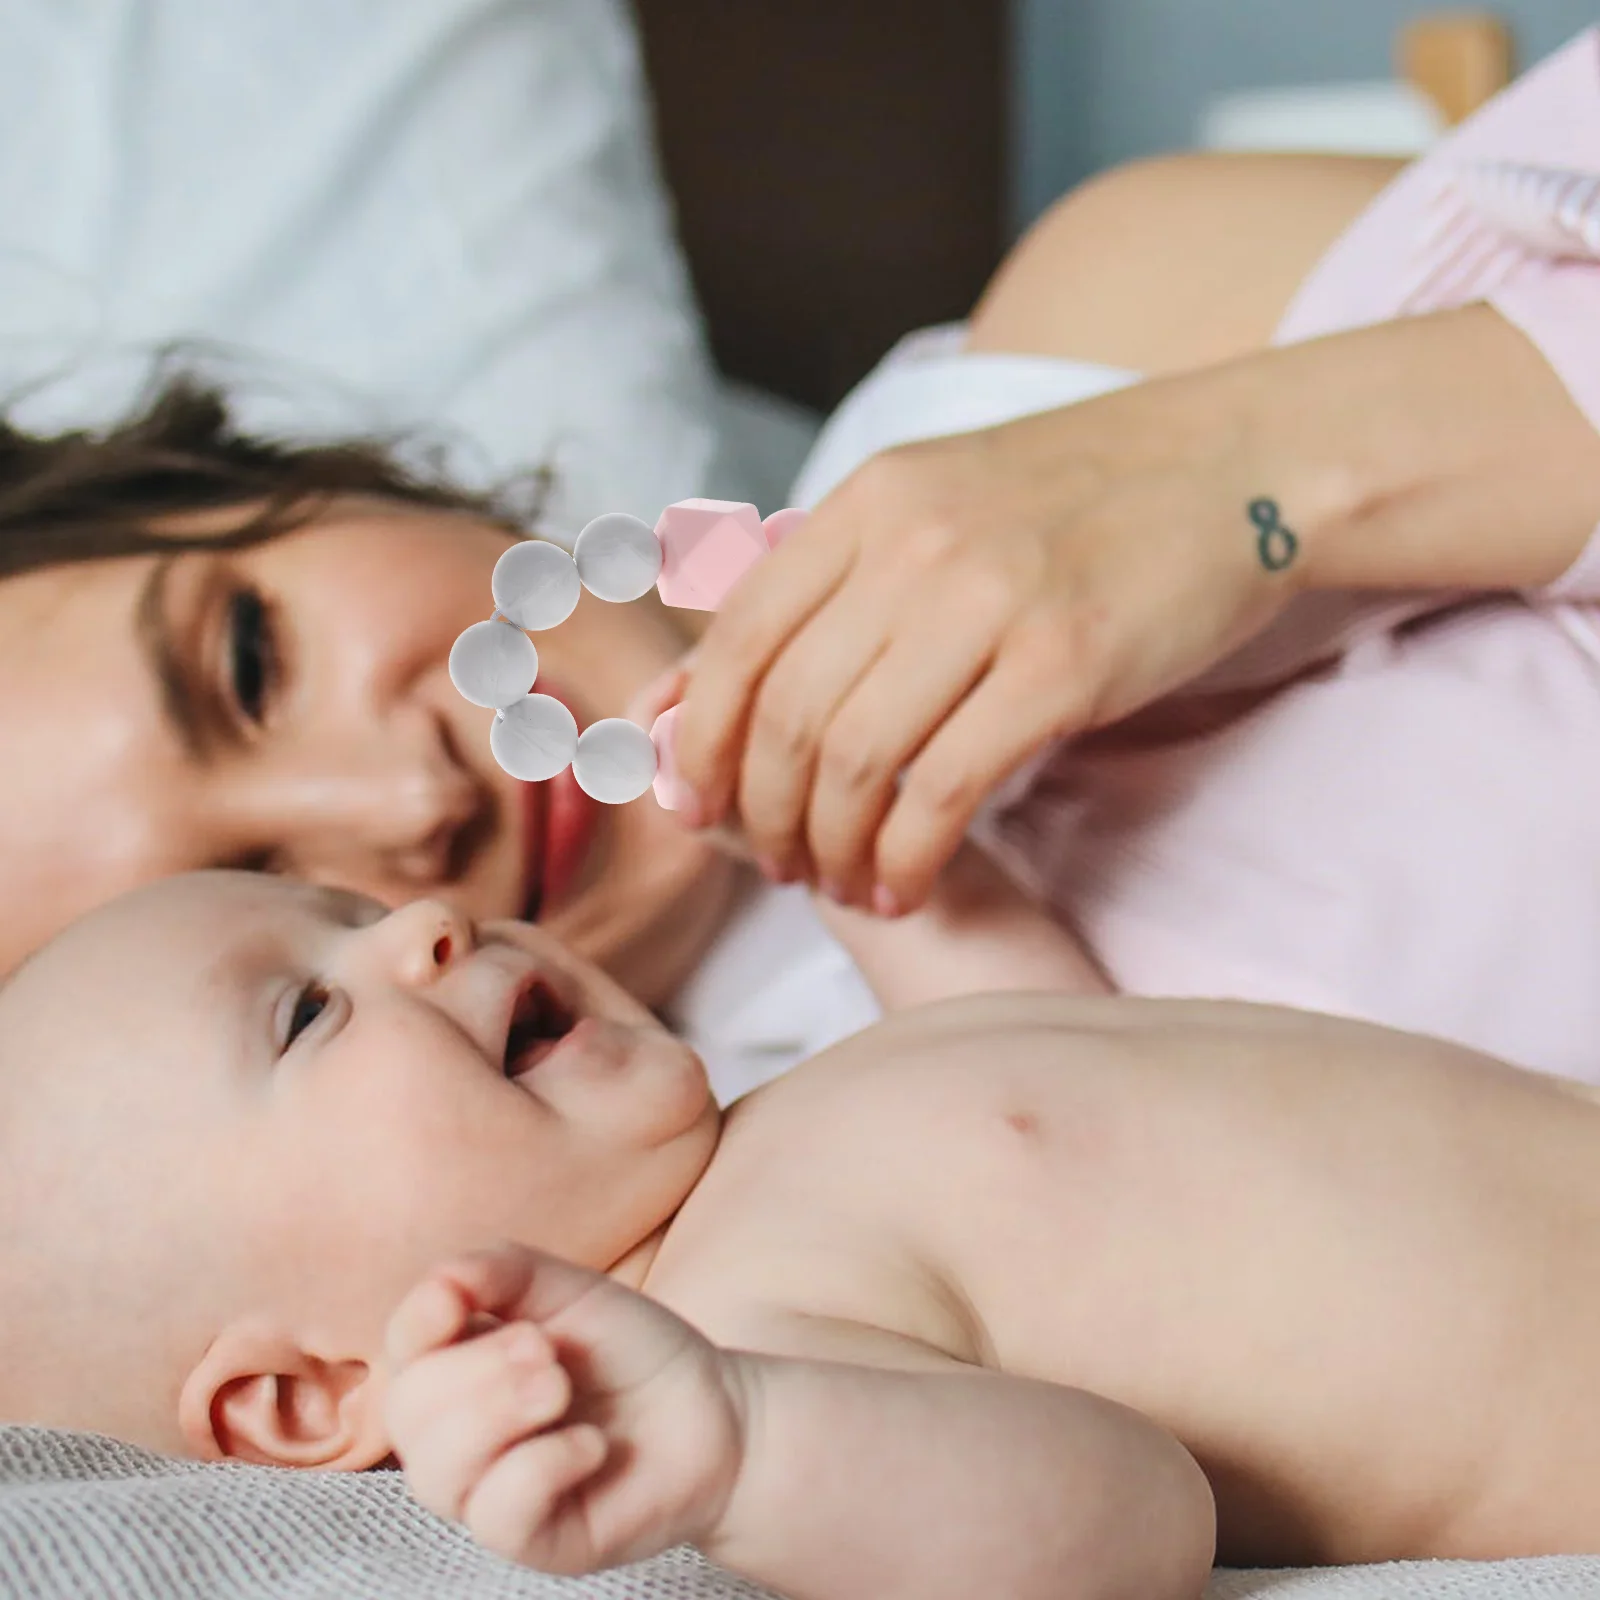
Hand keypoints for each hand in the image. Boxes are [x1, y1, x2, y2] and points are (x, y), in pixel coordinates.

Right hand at [382, 1241, 744, 1573]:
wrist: (716, 1412)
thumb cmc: (632, 1350)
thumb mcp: (569, 1288)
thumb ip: (499, 1271)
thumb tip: (440, 1281)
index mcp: (462, 1366)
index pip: (402, 1348)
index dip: (415, 1323)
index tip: (455, 1301)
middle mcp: (461, 1436)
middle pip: (410, 1410)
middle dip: (478, 1370)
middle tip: (547, 1351)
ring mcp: (491, 1494)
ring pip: (437, 1472)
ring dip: (500, 1414)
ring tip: (560, 1388)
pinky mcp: (533, 1541)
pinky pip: (498, 1514)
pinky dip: (544, 1465)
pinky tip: (591, 1445)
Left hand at [669, 372, 1306, 913]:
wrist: (1238, 466)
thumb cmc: (1078, 499)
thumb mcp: (936, 502)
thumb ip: (832, 582)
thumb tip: (710, 686)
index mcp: (870, 502)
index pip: (738, 636)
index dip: (700, 738)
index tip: (694, 804)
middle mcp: (914, 544)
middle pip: (787, 712)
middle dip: (763, 812)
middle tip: (778, 862)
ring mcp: (989, 602)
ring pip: (854, 760)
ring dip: (830, 846)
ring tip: (839, 881)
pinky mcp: (1063, 665)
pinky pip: (943, 789)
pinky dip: (905, 856)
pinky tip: (903, 883)